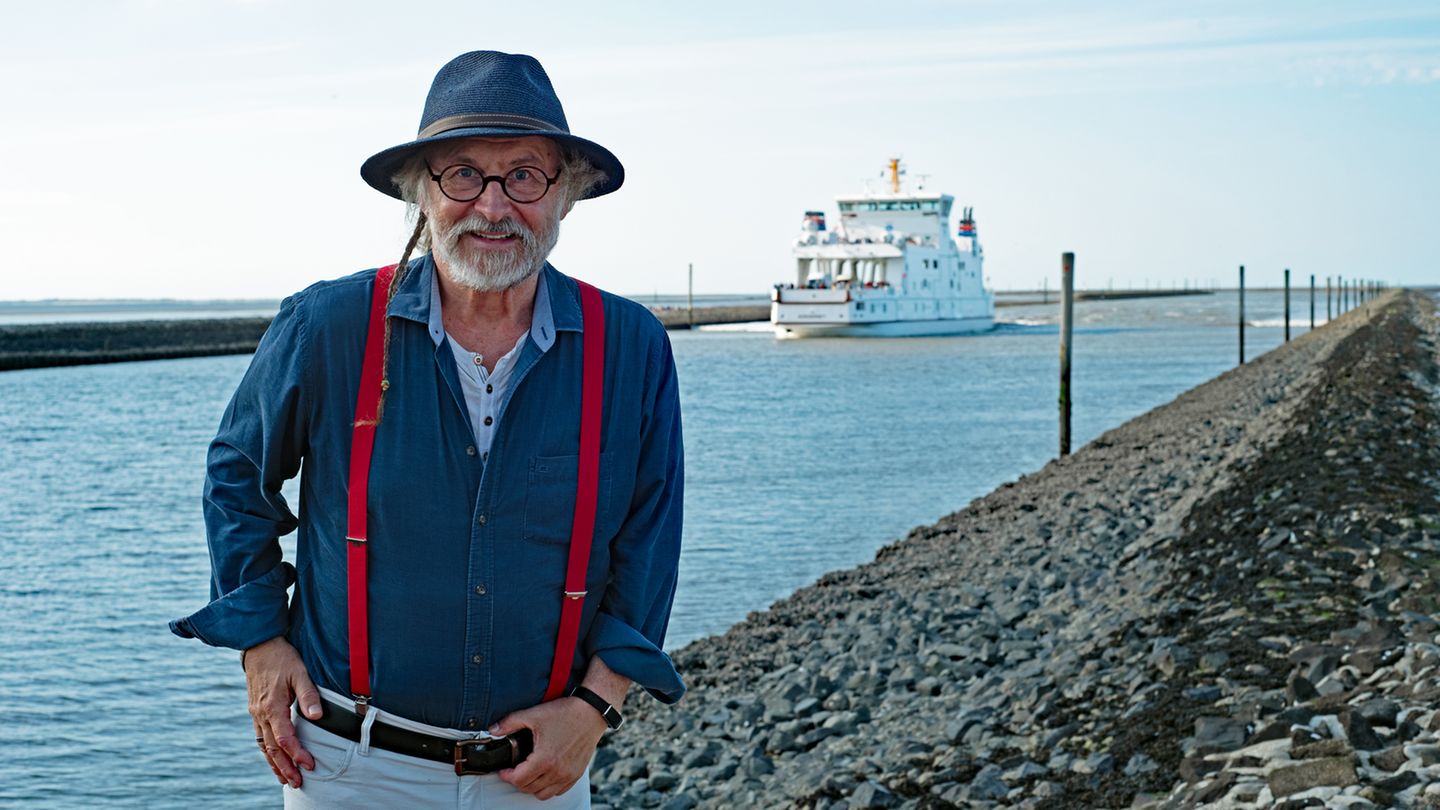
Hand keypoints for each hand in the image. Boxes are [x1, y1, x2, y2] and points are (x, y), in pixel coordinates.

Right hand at [245, 636, 322, 788]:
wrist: (259, 647)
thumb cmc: (282, 658)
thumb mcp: (300, 672)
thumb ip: (309, 695)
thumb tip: (317, 717)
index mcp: (272, 706)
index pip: (285, 738)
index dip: (297, 753)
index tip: (310, 764)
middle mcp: (261, 714)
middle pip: (272, 748)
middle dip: (285, 767)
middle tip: (297, 783)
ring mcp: (256, 714)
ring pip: (263, 746)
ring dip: (274, 764)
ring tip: (285, 780)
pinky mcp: (255, 712)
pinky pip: (259, 737)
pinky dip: (266, 752)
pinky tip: (274, 759)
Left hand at [491, 697, 607, 799]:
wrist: (591, 712)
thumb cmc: (566, 713)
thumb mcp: (534, 715)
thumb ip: (510, 722)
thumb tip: (493, 730)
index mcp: (544, 759)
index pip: (518, 780)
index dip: (506, 776)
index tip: (504, 770)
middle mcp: (557, 771)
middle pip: (528, 789)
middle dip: (517, 780)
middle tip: (514, 769)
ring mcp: (568, 775)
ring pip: (542, 794)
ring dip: (532, 786)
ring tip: (529, 772)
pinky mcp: (576, 774)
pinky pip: (558, 791)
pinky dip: (548, 787)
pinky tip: (545, 774)